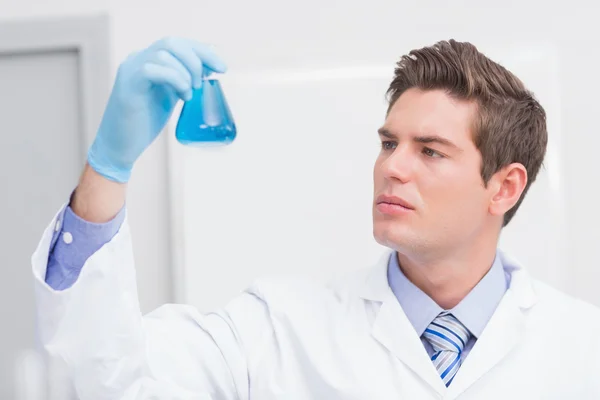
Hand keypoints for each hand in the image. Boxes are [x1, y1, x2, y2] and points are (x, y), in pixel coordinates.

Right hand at [87, 37, 226, 182]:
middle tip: (203, 82)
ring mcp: (131, 69)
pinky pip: (152, 69)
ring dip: (185, 73)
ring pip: (164, 53)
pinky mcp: (128, 84)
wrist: (120, 145)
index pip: (179, 43)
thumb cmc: (144, 123)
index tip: (222, 68)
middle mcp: (138, 59)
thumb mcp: (169, 96)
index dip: (203, 51)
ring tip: (189, 94)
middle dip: (197, 59)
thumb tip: (208, 72)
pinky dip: (174, 79)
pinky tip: (182, 95)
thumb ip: (182, 82)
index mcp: (149, 60)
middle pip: (172, 42)